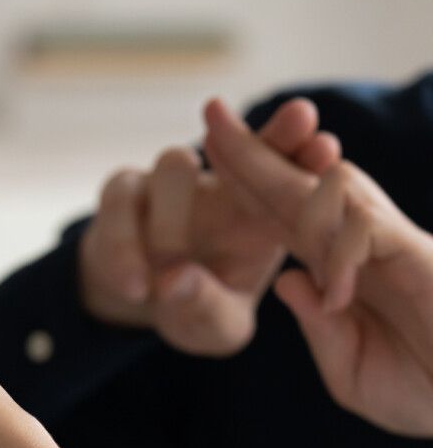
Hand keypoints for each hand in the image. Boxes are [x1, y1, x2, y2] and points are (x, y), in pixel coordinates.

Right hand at [80, 97, 340, 354]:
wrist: (134, 302)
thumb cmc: (191, 310)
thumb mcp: (213, 328)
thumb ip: (207, 309)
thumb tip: (174, 280)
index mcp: (257, 215)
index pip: (287, 177)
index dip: (304, 159)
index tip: (326, 147)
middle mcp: (217, 187)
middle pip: (245, 145)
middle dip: (272, 137)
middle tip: (301, 119)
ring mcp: (166, 183)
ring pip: (174, 167)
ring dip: (172, 221)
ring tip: (167, 279)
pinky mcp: (121, 194)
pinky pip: (120, 206)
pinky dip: (124, 246)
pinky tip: (133, 286)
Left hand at [204, 98, 432, 436]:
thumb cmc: (425, 392)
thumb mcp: (351, 371)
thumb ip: (320, 328)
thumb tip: (289, 280)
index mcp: (342, 273)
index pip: (288, 220)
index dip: (250, 188)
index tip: (208, 154)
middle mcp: (365, 249)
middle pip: (303, 187)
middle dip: (255, 153)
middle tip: (208, 112)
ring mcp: (393, 247)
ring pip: (334, 190)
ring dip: (284, 182)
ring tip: (235, 155)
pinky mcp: (420, 257)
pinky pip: (367, 230)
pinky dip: (340, 253)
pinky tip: (334, 294)